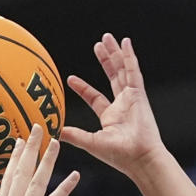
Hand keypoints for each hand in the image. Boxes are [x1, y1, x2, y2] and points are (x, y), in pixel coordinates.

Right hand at [0, 127, 78, 195]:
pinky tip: (75, 176)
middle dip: (29, 149)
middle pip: (20, 173)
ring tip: (57, 143)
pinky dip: (64, 189)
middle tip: (37, 128)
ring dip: (47, 161)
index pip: (8, 178)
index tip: (19, 140)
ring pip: (35, 183)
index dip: (14, 158)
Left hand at [61, 34, 162, 175]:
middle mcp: (122, 105)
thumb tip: (55, 132)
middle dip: (104, 61)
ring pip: (121, 70)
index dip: (83, 88)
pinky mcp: (139, 94)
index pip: (95, 97)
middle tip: (97, 45)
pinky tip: (125, 43)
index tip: (70, 78)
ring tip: (106, 38)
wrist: (140, 157)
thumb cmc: (120, 156)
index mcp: (111, 117)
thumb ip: (75, 136)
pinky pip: (133, 71)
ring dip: (114, 54)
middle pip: (112, 77)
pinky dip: (129, 56)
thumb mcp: (92, 143)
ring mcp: (132, 98)